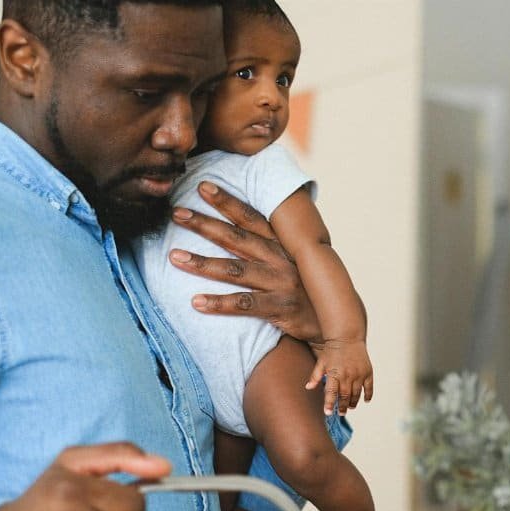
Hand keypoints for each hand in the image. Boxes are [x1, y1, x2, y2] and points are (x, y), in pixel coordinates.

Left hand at [167, 181, 322, 342]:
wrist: (335, 323)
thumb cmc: (307, 291)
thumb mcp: (294, 263)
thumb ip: (271, 247)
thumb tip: (242, 230)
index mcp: (282, 245)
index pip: (251, 218)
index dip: (227, 202)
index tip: (203, 187)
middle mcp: (281, 260)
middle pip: (236, 238)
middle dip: (205, 224)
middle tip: (176, 213)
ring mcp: (281, 283)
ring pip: (235, 270)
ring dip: (203, 263)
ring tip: (174, 257)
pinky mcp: (281, 308)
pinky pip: (245, 305)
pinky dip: (219, 304)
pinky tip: (196, 302)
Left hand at [307, 339, 373, 414]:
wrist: (347, 337)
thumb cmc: (332, 350)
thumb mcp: (321, 362)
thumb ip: (315, 376)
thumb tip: (308, 388)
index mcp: (334, 373)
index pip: (331, 393)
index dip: (329, 404)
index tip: (328, 413)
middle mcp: (347, 375)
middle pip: (344, 396)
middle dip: (342, 407)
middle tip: (340, 413)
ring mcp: (358, 374)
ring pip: (356, 394)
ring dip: (353, 403)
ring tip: (350, 407)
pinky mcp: (367, 372)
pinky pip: (369, 387)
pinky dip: (368, 396)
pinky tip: (365, 401)